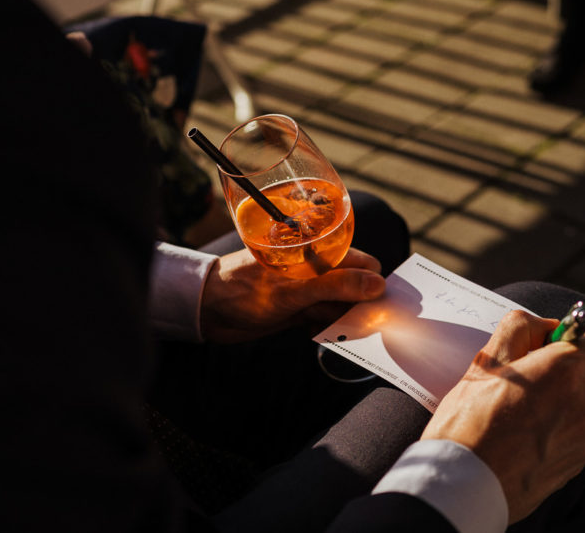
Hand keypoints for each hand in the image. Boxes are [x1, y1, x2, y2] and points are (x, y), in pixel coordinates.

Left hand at [199, 247, 384, 343]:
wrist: (205, 310)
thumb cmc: (244, 291)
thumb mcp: (293, 290)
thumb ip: (336, 285)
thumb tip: (379, 284)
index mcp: (319, 252)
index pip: (364, 264)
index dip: (374, 285)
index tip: (380, 310)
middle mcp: (318, 268)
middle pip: (356, 287)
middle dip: (358, 308)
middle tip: (342, 322)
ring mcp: (308, 289)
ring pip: (340, 306)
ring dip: (338, 321)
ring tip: (315, 325)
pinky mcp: (298, 309)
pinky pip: (323, 320)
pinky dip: (322, 329)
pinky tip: (306, 333)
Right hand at [421, 310, 584, 523]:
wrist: (466, 484)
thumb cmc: (470, 422)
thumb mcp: (486, 362)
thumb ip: (520, 328)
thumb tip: (545, 325)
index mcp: (565, 370)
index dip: (582, 333)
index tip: (556, 340)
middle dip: (576, 364)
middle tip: (536, 371)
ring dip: (567, 397)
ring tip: (522, 409)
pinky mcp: (578, 463)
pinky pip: (579, 432)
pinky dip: (561, 426)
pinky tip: (526, 434)